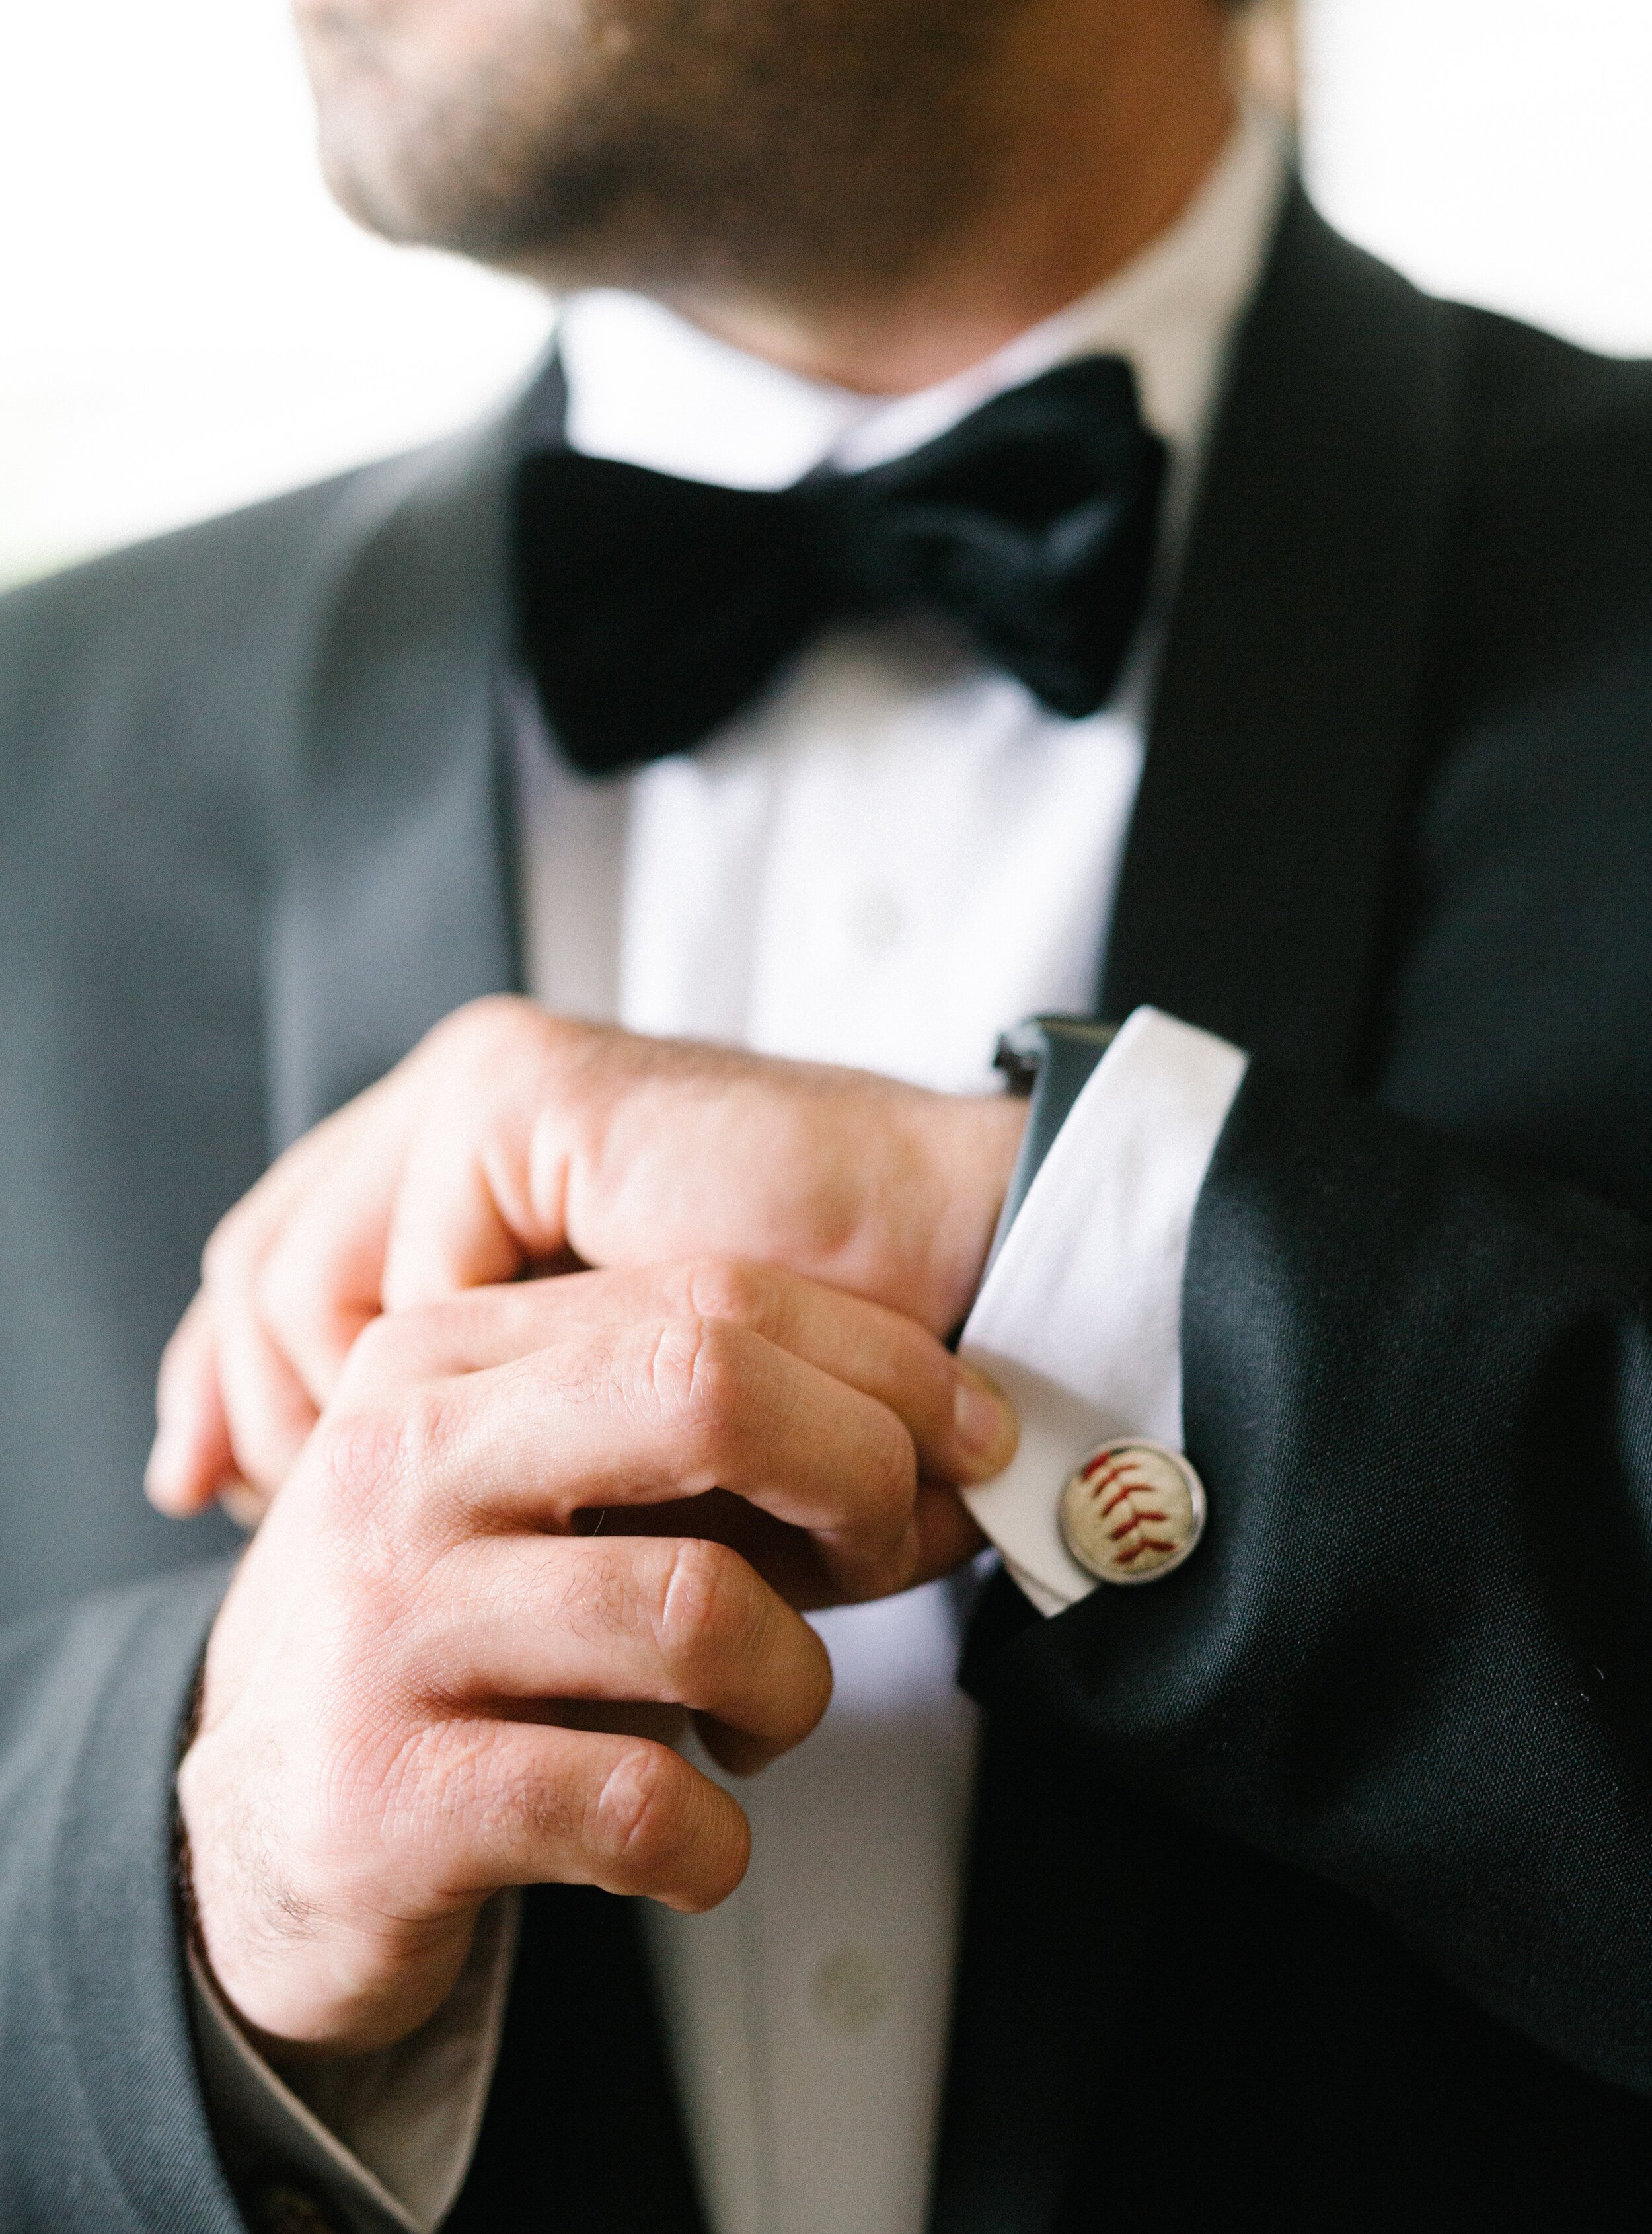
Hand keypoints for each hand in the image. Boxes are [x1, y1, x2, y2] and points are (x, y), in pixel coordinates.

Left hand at [148, 1000, 1026, 1520]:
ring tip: (395, 1500)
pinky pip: (395, 1266)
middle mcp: (463, 1098)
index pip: (287, 1255)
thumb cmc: (801, 1393)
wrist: (959, 1298)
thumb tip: (283, 1479)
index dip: (224, 1370)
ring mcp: (489, 1079)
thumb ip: (465, 1420)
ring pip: (297, 1268)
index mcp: (471, 1159)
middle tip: (242, 1508)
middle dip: (235, 1397)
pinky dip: (426, 1366)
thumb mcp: (589, 1427)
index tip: (201, 1485)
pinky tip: (477, 1434)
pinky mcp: (527, 1092)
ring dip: (338, 1407)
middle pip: (259, 1254)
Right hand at [179, 1258, 1016, 2054]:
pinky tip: (696, 1843)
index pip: (707, 1297)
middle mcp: (399, 1464)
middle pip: (706, 1390)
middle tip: (880, 1557)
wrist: (257, 1836)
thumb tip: (955, 1453)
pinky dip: (715, 1840)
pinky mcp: (384, 1796)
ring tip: (761, 1718)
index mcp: (444, 1357)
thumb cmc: (454, 1642)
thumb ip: (707, 1453)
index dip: (880, 1360)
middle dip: (854, 1474)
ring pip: (700, 1610)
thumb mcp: (547, 1502)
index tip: (971, 1433)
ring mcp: (381, 1627)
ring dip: (793, 1685)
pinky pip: (637, 1800)